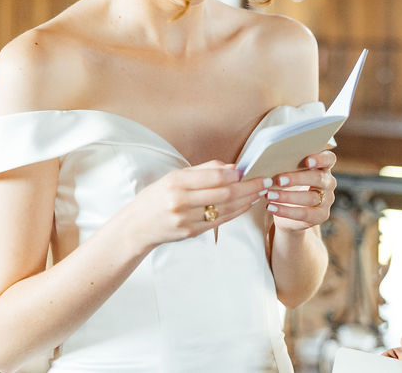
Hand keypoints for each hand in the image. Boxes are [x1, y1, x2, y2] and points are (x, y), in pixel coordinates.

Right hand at [122, 160, 267, 251]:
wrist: (136, 227)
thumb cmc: (156, 198)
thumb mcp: (174, 177)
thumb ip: (203, 171)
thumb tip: (232, 168)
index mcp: (176, 182)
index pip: (214, 177)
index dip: (236, 174)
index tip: (250, 171)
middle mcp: (181, 201)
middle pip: (225, 193)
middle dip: (249, 187)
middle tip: (266, 181)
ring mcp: (186, 219)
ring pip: (226, 208)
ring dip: (247, 200)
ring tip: (260, 192)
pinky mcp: (191, 233)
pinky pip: (220, 221)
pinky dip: (237, 212)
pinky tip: (247, 205)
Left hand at [265, 149, 336, 231]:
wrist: (289, 210)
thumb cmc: (289, 184)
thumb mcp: (289, 172)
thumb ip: (287, 165)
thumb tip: (270, 160)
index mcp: (323, 166)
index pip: (328, 159)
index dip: (320, 159)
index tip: (307, 161)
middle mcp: (328, 182)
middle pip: (318, 178)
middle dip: (297, 179)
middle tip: (279, 180)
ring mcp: (327, 200)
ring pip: (310, 198)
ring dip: (287, 196)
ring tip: (269, 195)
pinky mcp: (321, 216)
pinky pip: (304, 214)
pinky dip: (286, 211)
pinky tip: (271, 207)